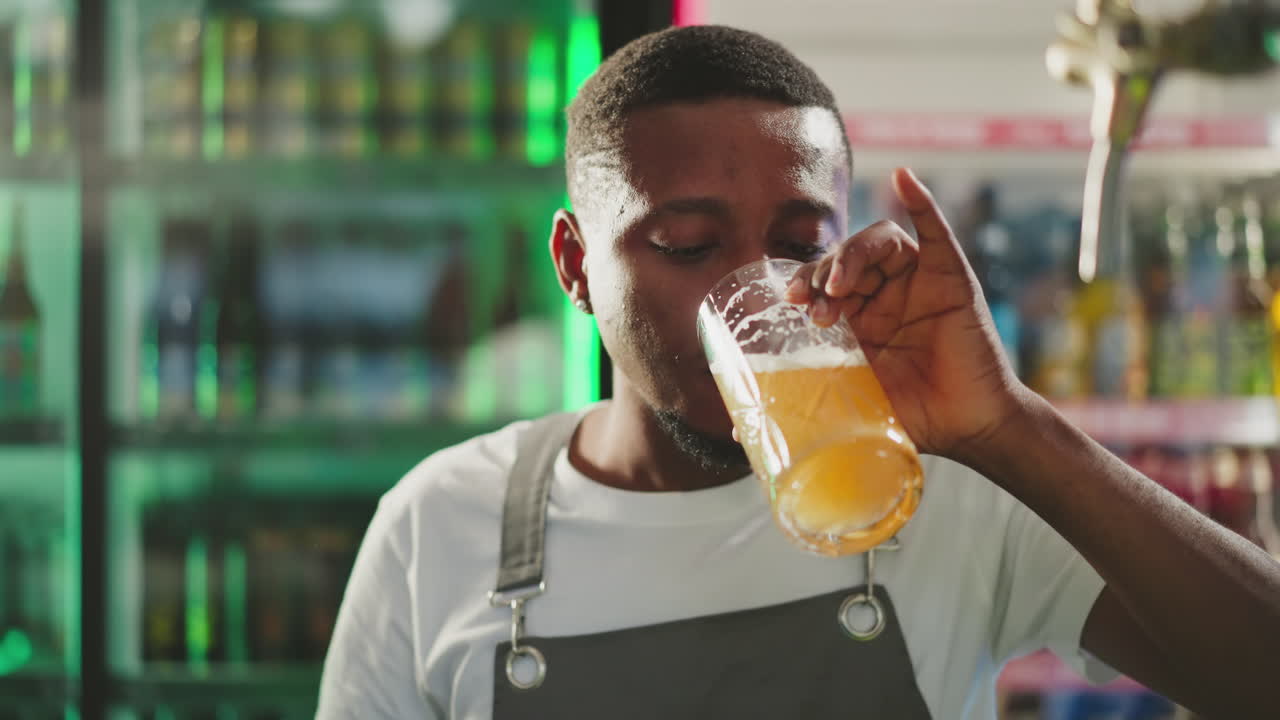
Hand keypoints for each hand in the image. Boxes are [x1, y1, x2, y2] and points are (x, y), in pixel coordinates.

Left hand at [784, 168, 1025, 458]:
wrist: (968, 429)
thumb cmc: (912, 417)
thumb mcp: (846, 404)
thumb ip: (801, 404)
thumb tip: (733, 434)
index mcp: (859, 317)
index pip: (824, 281)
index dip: (805, 284)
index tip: (790, 302)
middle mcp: (886, 293)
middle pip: (845, 259)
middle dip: (822, 273)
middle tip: (811, 302)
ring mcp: (919, 281)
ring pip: (879, 242)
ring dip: (853, 254)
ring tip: (838, 286)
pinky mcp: (953, 277)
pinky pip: (935, 229)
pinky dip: (921, 200)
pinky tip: (903, 178)